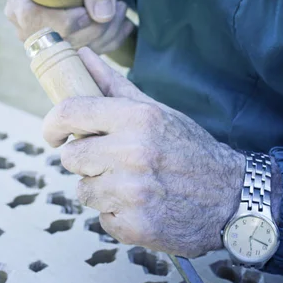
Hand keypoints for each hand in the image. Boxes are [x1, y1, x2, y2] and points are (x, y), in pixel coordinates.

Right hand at [4, 0, 133, 52]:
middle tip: (119, 6)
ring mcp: (42, 41)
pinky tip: (123, 24)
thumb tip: (102, 16)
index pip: (33, 21)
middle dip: (93, 29)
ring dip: (106, 34)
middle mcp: (25, 25)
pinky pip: (86, 56)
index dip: (63, 21)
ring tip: (122, 9)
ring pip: (74, 52)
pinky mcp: (61, 49)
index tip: (87, 11)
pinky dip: (109, 42)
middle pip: (56, 41)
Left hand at [42, 48, 245, 257]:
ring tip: (132, 185)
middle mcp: (133, 154)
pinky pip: (102, 217)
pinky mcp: (136, 226)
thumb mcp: (156, 112)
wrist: (230, 197)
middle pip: (71, 157)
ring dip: (101, 189)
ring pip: (83, 190)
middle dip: (86, 160)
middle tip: (112, 162)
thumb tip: (82, 56)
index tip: (53, 135)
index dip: (52, 124)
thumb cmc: (188, 150)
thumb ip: (113, 85)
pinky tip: (142, 206)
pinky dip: (117, 214)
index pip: (70, 113)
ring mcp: (133, 193)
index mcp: (137, 119)